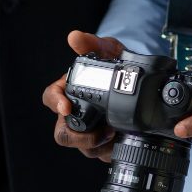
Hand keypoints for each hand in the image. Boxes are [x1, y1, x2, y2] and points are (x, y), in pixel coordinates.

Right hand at [42, 31, 124, 160]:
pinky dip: (111, 150)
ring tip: (116, 132)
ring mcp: (89, 131)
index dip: (55, 103)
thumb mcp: (109, 50)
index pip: (50, 97)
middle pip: (63, 133)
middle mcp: (76, 113)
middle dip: (79, 136)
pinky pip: (101, 154)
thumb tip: (74, 37)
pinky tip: (121, 140)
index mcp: (70, 90)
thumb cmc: (118, 65)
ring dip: (99, 145)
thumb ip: (93, 44)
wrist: (141, 82)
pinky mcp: (103, 144)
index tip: (66, 107)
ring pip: (84, 148)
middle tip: (101, 130)